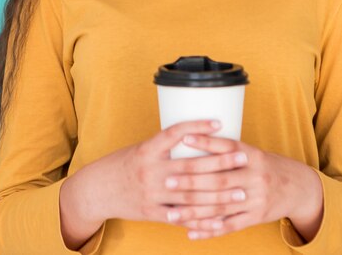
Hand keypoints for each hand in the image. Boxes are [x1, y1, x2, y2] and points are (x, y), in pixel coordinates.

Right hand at [77, 119, 247, 225]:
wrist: (97, 190)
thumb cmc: (124, 164)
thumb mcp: (142, 148)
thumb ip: (166, 147)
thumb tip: (196, 136)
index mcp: (148, 149)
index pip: (175, 133)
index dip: (198, 127)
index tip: (220, 123)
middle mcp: (150, 170)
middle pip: (191, 166)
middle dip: (220, 162)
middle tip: (243, 157)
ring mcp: (152, 194)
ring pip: (191, 194)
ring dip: (219, 193)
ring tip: (240, 190)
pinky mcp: (152, 213)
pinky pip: (181, 217)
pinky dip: (201, 217)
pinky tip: (219, 216)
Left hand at [163, 134, 323, 240]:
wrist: (296, 187)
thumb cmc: (264, 165)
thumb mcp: (252, 152)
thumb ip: (228, 150)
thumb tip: (192, 138)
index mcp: (253, 155)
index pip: (226, 147)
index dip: (205, 142)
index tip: (183, 139)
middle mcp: (255, 175)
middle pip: (219, 179)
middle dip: (191, 181)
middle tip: (168, 182)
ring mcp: (256, 198)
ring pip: (221, 206)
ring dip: (194, 211)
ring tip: (171, 213)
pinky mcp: (256, 217)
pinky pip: (230, 226)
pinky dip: (209, 230)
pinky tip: (190, 232)